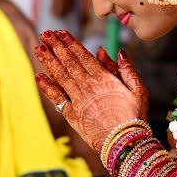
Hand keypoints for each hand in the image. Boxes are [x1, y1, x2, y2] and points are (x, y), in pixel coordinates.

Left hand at [35, 30, 148, 151]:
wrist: (125, 144)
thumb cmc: (134, 116)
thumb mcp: (138, 89)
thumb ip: (126, 69)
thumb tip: (117, 51)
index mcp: (103, 78)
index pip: (83, 55)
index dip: (71, 43)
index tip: (61, 32)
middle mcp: (88, 86)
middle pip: (69, 62)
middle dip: (56, 46)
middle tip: (46, 34)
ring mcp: (78, 100)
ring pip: (60, 76)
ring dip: (49, 61)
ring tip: (39, 48)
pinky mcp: (72, 115)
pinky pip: (57, 98)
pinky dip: (47, 87)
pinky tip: (38, 76)